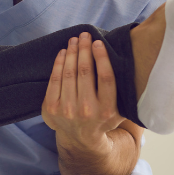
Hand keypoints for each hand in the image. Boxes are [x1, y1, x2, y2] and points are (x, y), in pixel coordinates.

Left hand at [42, 32, 124, 151]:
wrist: (80, 139)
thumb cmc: (102, 118)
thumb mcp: (118, 110)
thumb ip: (121, 91)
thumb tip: (121, 60)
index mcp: (107, 110)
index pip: (105, 78)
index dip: (101, 57)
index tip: (98, 42)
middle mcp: (87, 110)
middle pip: (85, 72)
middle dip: (84, 49)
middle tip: (84, 35)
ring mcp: (67, 109)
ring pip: (69, 73)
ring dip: (71, 52)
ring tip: (73, 40)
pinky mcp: (52, 107)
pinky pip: (55, 79)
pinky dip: (58, 63)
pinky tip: (62, 52)